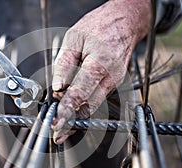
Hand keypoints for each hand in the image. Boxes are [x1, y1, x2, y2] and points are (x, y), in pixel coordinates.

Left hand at [52, 0, 150, 143]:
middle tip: (57, 130)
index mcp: (100, 63)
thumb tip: (57, 88)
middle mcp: (111, 77)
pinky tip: (72, 109)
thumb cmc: (100, 27)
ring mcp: (114, 82)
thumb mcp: (74, 38)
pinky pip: (97, 99)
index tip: (57, 123)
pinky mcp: (113, 84)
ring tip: (62, 124)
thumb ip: (64, 65)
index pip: (81, 93)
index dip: (68, 110)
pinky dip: (83, 106)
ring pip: (93, 106)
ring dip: (77, 116)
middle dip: (71, 121)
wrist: (125, 22)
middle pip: (89, 107)